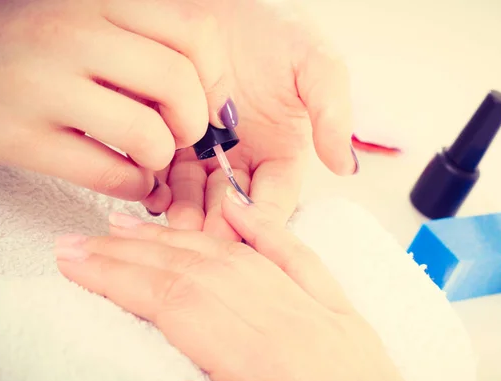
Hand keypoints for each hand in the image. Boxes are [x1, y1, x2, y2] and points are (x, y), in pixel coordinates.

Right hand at [0, 0, 234, 200]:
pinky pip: (110, 175)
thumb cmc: (41, 52)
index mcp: (98, 0)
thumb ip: (151, 49)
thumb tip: (218, 101)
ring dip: (161, 156)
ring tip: (149, 154)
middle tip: (181, 134)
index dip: (217, 77)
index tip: (211, 103)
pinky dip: (135, 185)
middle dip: (194, 122)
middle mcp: (70, 34)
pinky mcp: (21, 138)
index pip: (195, 31)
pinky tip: (129, 177)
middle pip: (178, 83)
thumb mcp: (94, 25)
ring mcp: (42, 86)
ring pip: (147, 134)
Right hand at [55, 187, 411, 380]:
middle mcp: (292, 326)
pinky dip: (265, 228)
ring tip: (134, 227)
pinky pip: (300, 258)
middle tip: (85, 240)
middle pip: (199, 272)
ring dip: (181, 238)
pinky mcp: (341, 311)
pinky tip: (235, 207)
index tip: (78, 262)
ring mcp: (320, 313)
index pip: (178, 304)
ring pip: (237, 259)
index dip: (121, 278)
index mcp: (267, 366)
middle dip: (134, 253)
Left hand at [142, 0, 358, 239]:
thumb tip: (346, 166)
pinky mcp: (171, 140)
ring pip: (196, 198)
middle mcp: (244, 161)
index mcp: (282, 155)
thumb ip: (332, 112)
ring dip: (186, 214)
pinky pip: (164, 174)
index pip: (273, 202)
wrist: (222, 1)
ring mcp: (206, 154)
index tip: (241, 229)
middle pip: (231, 209)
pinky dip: (159, 189)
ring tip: (174, 221)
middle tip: (199, 236)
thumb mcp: (315, 65)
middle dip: (216, 227)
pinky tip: (154, 193)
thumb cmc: (273, 32)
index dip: (259, 222)